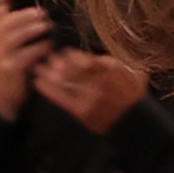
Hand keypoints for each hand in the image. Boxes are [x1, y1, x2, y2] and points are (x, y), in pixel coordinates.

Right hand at [0, 0, 49, 118]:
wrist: (3, 98)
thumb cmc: (12, 67)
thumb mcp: (9, 45)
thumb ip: (15, 27)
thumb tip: (36, 8)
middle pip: (4, 19)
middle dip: (24, 13)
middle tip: (42, 11)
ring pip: (13, 35)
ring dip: (32, 28)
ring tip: (47, 25)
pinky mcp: (9, 69)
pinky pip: (25, 54)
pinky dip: (39, 48)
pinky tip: (49, 45)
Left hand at [31, 47, 148, 137]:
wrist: (136, 122)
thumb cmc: (134, 95)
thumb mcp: (131, 69)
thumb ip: (113, 60)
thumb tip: (99, 50)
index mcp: (109, 68)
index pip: (82, 57)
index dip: (69, 54)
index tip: (62, 52)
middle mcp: (97, 81)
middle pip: (69, 66)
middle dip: (54, 61)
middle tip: (45, 56)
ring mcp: (89, 97)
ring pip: (63, 80)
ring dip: (47, 73)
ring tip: (37, 67)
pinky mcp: (82, 112)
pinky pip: (61, 98)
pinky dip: (48, 89)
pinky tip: (38, 83)